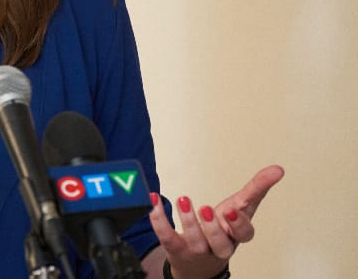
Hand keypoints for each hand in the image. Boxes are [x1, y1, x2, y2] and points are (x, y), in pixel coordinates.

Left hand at [149, 164, 283, 277]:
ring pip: (195, 242)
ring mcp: (198, 250)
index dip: (239, 224)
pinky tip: (154, 203)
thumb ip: (256, 189)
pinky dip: (159, 221)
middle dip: (213, 227)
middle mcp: (219, 247)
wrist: (199, 264)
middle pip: (220, 243)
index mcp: (236, 236)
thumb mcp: (240, 208)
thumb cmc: (223, 230)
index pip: (244, 235)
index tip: (231, 209)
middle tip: (205, 208)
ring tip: (183, 200)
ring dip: (188, 221)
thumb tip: (278, 169)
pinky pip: (168, 238)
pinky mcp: (177, 249)